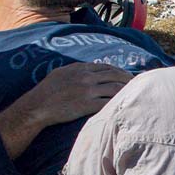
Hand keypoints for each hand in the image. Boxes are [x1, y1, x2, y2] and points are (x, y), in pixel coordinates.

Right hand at [0, 60, 133, 157]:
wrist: (37, 106)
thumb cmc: (46, 91)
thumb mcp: (60, 73)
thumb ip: (76, 70)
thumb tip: (88, 69)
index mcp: (80, 68)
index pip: (106, 67)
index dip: (119, 71)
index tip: (127, 76)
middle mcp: (86, 77)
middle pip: (114, 75)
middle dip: (128, 79)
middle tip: (137, 85)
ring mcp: (87, 90)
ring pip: (115, 88)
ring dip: (126, 91)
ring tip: (134, 96)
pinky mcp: (87, 105)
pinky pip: (108, 103)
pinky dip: (118, 104)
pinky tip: (123, 107)